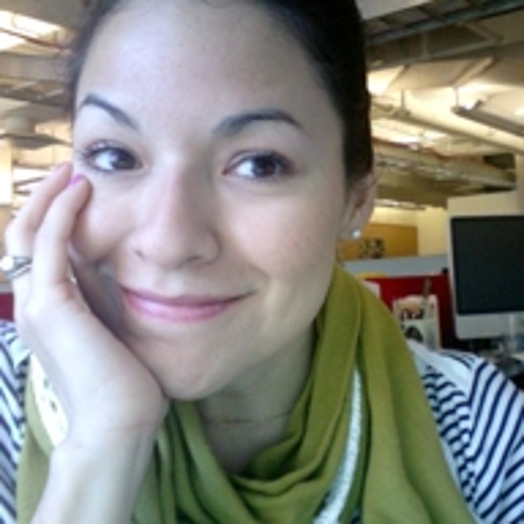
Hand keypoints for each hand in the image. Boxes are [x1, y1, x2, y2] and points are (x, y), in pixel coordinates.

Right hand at [5, 163, 166, 440]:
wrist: (117, 424)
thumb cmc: (122, 382)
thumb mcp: (111, 327)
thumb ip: (102, 297)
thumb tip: (110, 264)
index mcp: (48, 309)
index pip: (38, 251)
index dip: (52, 218)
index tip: (79, 190)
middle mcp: (33, 302)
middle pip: (23, 236)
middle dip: (45, 200)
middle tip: (70, 171)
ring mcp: (37, 303)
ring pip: (28, 234)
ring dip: (50, 198)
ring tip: (73, 172)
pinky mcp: (52, 305)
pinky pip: (49, 245)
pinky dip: (61, 213)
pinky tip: (80, 191)